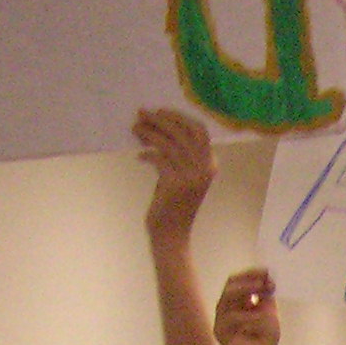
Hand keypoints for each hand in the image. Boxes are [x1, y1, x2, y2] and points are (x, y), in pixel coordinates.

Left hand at [136, 107, 214, 238]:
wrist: (172, 233)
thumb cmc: (174, 203)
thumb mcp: (181, 174)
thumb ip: (177, 152)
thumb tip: (154, 124)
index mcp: (210, 165)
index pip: (199, 130)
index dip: (179, 117)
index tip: (160, 111)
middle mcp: (205, 169)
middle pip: (182, 133)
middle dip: (159, 120)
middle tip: (141, 114)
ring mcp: (192, 177)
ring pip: (168, 144)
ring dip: (149, 133)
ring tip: (135, 128)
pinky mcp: (176, 184)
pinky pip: (159, 159)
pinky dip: (147, 154)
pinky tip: (140, 156)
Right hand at [215, 269, 281, 344]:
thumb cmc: (264, 338)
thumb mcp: (269, 313)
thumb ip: (266, 296)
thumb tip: (268, 277)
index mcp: (234, 301)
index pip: (236, 281)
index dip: (250, 274)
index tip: (266, 271)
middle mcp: (224, 308)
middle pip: (230, 287)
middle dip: (248, 281)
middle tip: (264, 281)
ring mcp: (220, 320)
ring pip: (228, 299)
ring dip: (247, 293)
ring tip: (263, 292)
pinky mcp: (221, 333)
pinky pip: (232, 319)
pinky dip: (249, 315)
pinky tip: (262, 315)